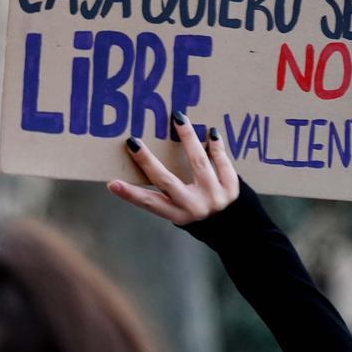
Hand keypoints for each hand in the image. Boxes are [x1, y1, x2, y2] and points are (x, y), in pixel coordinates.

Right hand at [106, 112, 238, 224]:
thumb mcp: (180, 213)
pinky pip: (223, 163)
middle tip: (132, 141)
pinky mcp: (232, 188)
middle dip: (147, 161)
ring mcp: (215, 197)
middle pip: (167, 181)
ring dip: (187, 139)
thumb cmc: (200, 215)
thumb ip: (165, 195)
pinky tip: (210, 133)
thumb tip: (142, 162)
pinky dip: (216, 147)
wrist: (238, 232)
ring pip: (199, 163)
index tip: (112, 183)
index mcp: (178, 214)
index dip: (130, 194)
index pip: (150, 203)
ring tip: (178, 118)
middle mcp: (194, 207)